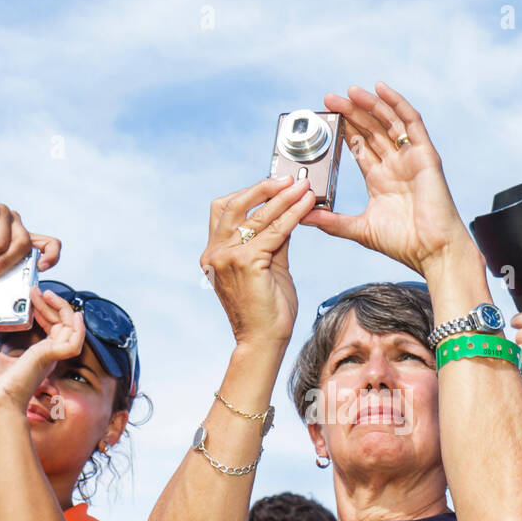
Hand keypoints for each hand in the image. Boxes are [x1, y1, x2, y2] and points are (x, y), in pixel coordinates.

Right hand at [0, 200, 60, 280]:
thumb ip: (8, 272)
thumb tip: (21, 283)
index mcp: (21, 239)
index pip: (50, 244)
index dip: (51, 255)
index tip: (42, 267)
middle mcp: (15, 223)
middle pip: (23, 246)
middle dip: (4, 264)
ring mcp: (3, 213)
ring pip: (5, 243)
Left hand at [0, 288, 84, 414]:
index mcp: (38, 355)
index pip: (51, 327)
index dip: (44, 309)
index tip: (33, 296)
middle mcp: (49, 355)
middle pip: (62, 324)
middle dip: (52, 304)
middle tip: (38, 291)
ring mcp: (53, 356)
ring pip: (71, 327)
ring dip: (62, 308)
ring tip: (48, 295)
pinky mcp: (53, 356)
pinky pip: (76, 340)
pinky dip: (78, 327)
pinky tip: (74, 314)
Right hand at [200, 176, 315, 346]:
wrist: (264, 341)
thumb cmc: (267, 310)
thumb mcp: (270, 266)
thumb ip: (274, 240)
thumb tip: (287, 213)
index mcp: (214, 253)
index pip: (225, 210)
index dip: (249, 193)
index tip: (273, 184)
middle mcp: (215, 252)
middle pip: (235, 204)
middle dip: (264, 187)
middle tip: (289, 178)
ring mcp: (227, 257)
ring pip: (257, 215)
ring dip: (283, 198)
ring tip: (304, 187)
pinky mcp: (246, 262)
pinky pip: (274, 231)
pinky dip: (292, 216)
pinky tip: (307, 207)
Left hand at [301, 83, 472, 275]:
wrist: (433, 252)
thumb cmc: (404, 244)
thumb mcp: (360, 230)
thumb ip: (332, 222)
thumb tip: (304, 217)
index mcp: (380, 180)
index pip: (359, 146)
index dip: (343, 130)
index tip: (324, 118)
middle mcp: (395, 165)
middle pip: (371, 130)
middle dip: (350, 113)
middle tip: (329, 99)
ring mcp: (411, 158)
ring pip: (388, 121)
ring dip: (369, 104)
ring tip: (349, 92)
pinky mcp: (426, 155)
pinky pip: (412, 122)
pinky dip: (397, 103)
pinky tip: (381, 89)